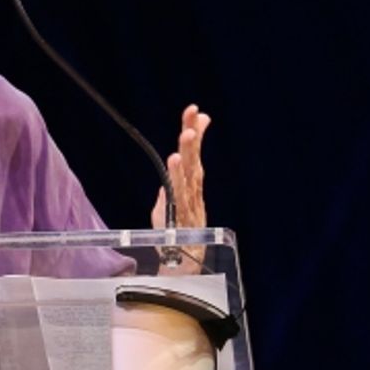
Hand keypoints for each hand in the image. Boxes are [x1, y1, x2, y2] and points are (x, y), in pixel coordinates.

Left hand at [151, 104, 209, 229]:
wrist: (184, 259)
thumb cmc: (179, 227)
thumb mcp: (175, 195)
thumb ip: (176, 176)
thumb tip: (178, 155)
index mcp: (191, 181)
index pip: (193, 151)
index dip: (194, 130)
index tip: (194, 110)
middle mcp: (192, 187)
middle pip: (192, 156)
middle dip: (193, 133)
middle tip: (193, 113)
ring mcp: (188, 199)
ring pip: (188, 171)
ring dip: (188, 151)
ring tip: (187, 133)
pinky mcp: (180, 211)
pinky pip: (178, 190)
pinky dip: (177, 174)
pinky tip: (174, 159)